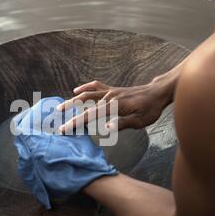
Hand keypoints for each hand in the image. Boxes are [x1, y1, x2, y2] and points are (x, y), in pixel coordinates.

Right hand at [57, 78, 173, 132]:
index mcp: (114, 106)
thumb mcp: (139, 121)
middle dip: (69, 111)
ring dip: (73, 100)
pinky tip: (77, 91)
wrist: (157, 92)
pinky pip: (95, 86)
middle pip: (84, 103)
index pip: (90, 115)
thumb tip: (106, 128)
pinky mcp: (113, 89)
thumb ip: (122, 123)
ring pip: (87, 94)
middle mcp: (109, 97)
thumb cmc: (150, 109)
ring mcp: (110, 91)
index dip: (75, 122)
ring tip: (61, 106)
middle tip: (57, 118)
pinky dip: (85, 88)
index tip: (64, 128)